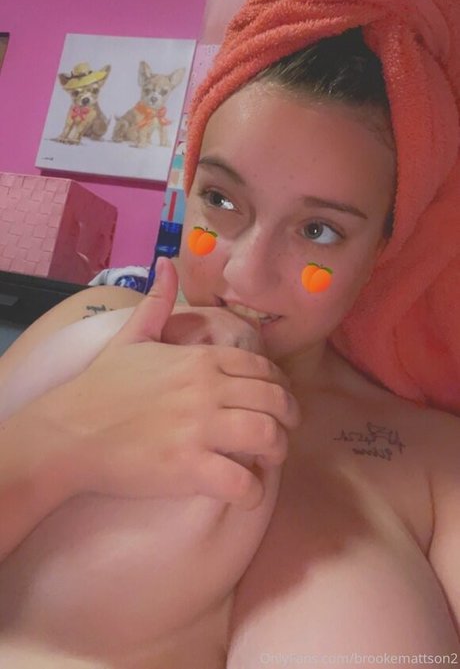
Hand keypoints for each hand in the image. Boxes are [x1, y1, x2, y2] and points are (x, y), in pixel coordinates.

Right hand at [28, 258, 300, 509]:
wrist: (68, 432)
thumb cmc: (99, 386)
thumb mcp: (131, 336)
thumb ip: (158, 301)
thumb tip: (167, 263)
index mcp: (201, 359)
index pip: (264, 369)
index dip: (280, 388)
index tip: (277, 403)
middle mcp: (207, 389)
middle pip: (276, 401)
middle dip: (289, 419)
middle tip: (281, 434)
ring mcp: (200, 428)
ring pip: (269, 436)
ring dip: (277, 453)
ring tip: (266, 462)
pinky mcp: (189, 467)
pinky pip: (242, 482)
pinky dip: (252, 492)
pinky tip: (245, 493)